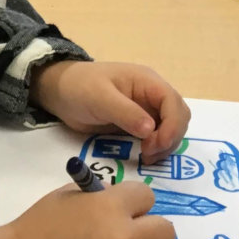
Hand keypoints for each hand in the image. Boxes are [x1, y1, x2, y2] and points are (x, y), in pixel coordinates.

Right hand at [0, 182, 174, 238]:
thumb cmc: (39, 227)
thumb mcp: (67, 196)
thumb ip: (98, 196)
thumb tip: (120, 201)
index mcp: (110, 208)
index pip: (146, 196)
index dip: (133, 200)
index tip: (122, 206)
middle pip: (165, 232)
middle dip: (150, 228)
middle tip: (130, 231)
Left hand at [30, 60, 190, 160]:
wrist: (60, 92)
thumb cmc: (79, 87)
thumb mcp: (99, 97)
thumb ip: (125, 112)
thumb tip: (151, 130)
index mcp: (147, 81)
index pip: (173, 102)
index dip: (172, 125)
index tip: (157, 145)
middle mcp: (151, 95)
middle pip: (178, 117)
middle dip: (170, 137)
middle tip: (149, 153)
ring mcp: (146, 110)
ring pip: (170, 129)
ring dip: (165, 145)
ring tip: (146, 156)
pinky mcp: (137, 124)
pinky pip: (156, 137)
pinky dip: (156, 148)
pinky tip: (143, 156)